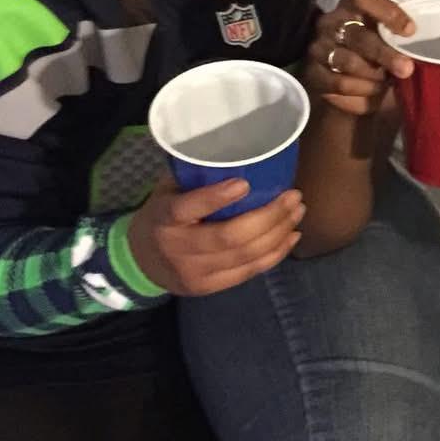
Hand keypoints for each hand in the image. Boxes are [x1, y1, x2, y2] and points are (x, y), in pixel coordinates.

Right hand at [127, 176, 304, 295]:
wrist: (141, 261)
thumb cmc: (163, 216)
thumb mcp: (167, 192)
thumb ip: (194, 178)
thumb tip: (240, 153)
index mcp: (163, 218)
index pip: (186, 209)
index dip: (215, 197)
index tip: (244, 183)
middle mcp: (177, 248)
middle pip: (230, 236)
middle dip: (269, 216)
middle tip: (293, 196)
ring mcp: (194, 272)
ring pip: (246, 255)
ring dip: (279, 232)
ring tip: (298, 211)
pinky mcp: (209, 287)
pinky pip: (250, 271)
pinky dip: (276, 253)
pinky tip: (292, 236)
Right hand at [304, 0, 415, 116]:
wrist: (355, 85)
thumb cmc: (379, 54)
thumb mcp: (391, 40)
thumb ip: (400, 37)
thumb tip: (416, 44)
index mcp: (352, 6)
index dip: (387, 12)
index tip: (410, 31)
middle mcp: (331, 23)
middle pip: (357, 35)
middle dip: (384, 54)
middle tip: (407, 69)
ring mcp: (319, 48)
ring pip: (347, 61)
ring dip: (373, 74)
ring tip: (387, 80)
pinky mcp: (314, 73)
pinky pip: (339, 82)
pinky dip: (362, 89)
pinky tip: (374, 89)